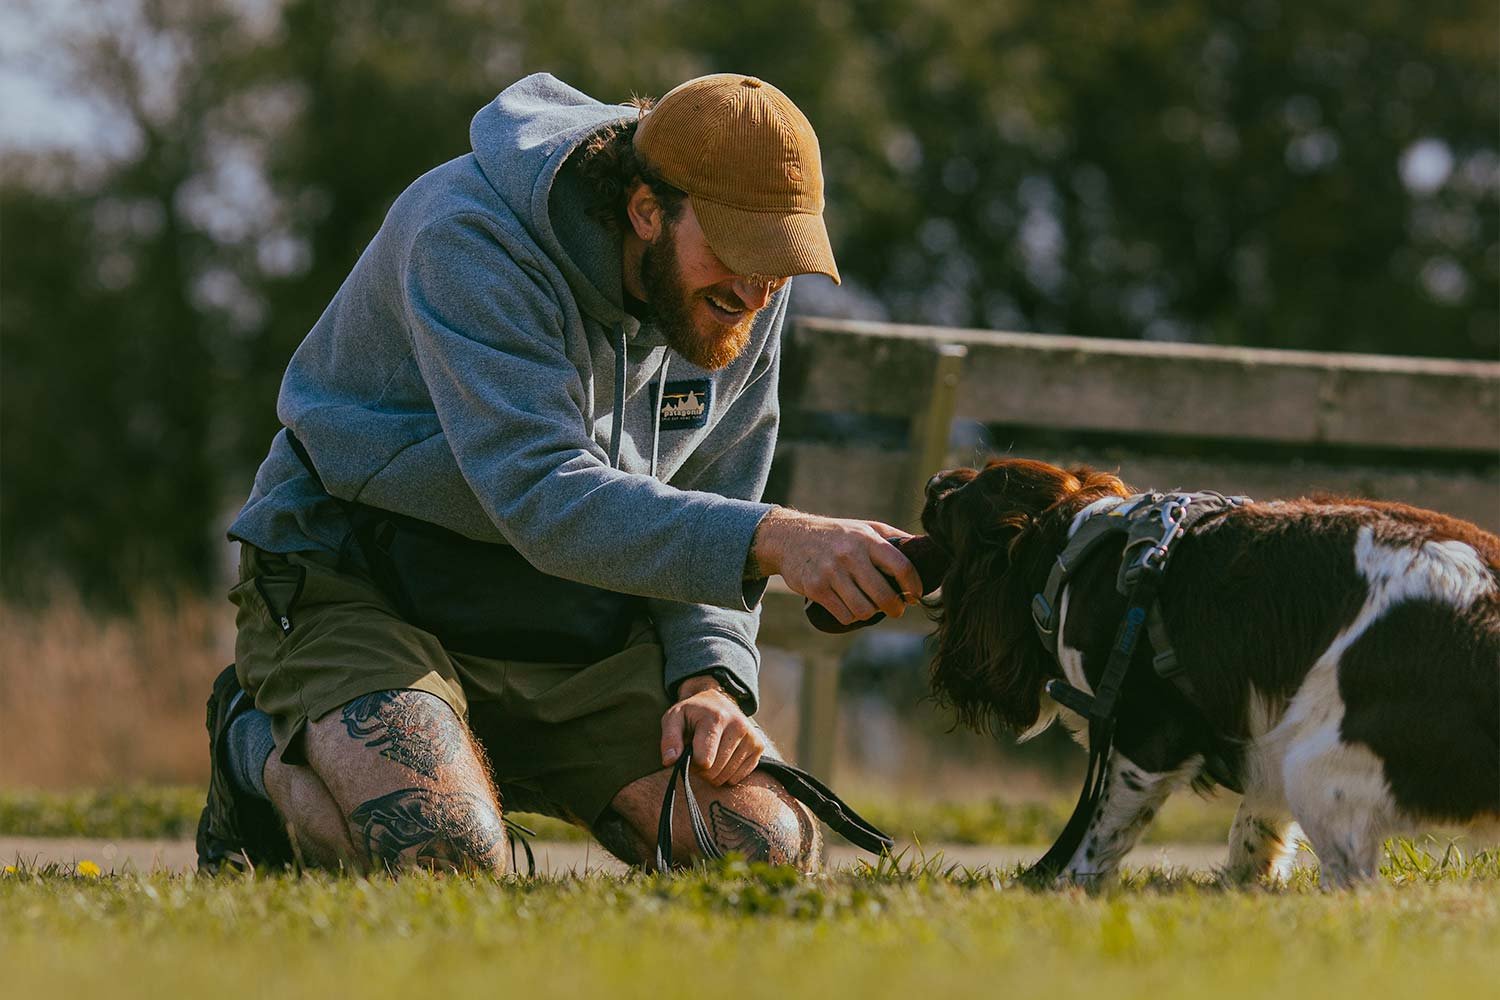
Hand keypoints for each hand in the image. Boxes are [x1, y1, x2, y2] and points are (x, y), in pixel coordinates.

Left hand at [659, 676, 765, 785]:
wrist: (718, 701)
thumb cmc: (692, 714)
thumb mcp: (673, 718)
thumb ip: (669, 739)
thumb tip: (669, 761)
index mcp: (716, 718)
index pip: (704, 761)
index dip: (692, 763)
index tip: (689, 752)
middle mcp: (738, 726)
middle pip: (715, 772)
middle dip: (702, 770)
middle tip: (698, 754)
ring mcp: (751, 737)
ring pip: (727, 777)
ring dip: (714, 773)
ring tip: (710, 754)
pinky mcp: (759, 747)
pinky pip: (738, 778)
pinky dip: (727, 774)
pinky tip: (723, 757)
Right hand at [750, 508, 922, 625]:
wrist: (790, 537)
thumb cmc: (836, 534)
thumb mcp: (865, 528)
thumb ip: (894, 538)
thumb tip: (926, 548)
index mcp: (867, 539)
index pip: (901, 567)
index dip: (914, 586)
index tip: (916, 596)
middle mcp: (850, 555)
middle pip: (884, 595)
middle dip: (895, 608)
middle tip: (896, 610)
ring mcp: (831, 573)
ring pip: (864, 610)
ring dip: (871, 614)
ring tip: (871, 608)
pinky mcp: (816, 588)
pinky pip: (844, 615)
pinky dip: (851, 617)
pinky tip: (850, 609)